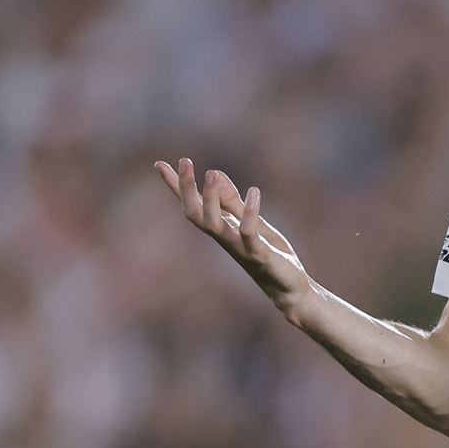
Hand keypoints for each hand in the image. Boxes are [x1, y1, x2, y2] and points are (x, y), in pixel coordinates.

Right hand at [154, 158, 311, 317]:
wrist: (289, 286)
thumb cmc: (269, 254)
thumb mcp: (251, 221)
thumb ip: (233, 201)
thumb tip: (215, 172)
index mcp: (221, 228)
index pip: (192, 205)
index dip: (176, 186)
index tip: (159, 164)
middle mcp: (224, 237)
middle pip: (194, 214)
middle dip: (187, 189)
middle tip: (185, 161)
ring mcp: (239, 247)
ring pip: (213, 225)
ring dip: (211, 200)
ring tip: (212, 173)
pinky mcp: (258, 255)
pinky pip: (248, 233)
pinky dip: (250, 213)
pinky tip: (254, 191)